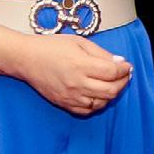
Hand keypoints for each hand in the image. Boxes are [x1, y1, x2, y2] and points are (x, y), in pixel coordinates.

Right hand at [14, 34, 132, 114]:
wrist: (26, 59)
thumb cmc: (50, 47)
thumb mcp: (79, 42)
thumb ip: (100, 53)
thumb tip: (119, 62)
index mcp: (81, 65)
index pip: (112, 72)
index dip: (124, 69)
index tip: (127, 66)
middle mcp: (77, 83)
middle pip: (111, 90)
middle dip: (122, 83)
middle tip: (124, 76)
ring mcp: (71, 96)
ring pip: (102, 102)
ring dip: (112, 94)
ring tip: (112, 84)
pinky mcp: (65, 104)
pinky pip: (88, 110)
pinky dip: (98, 104)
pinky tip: (98, 94)